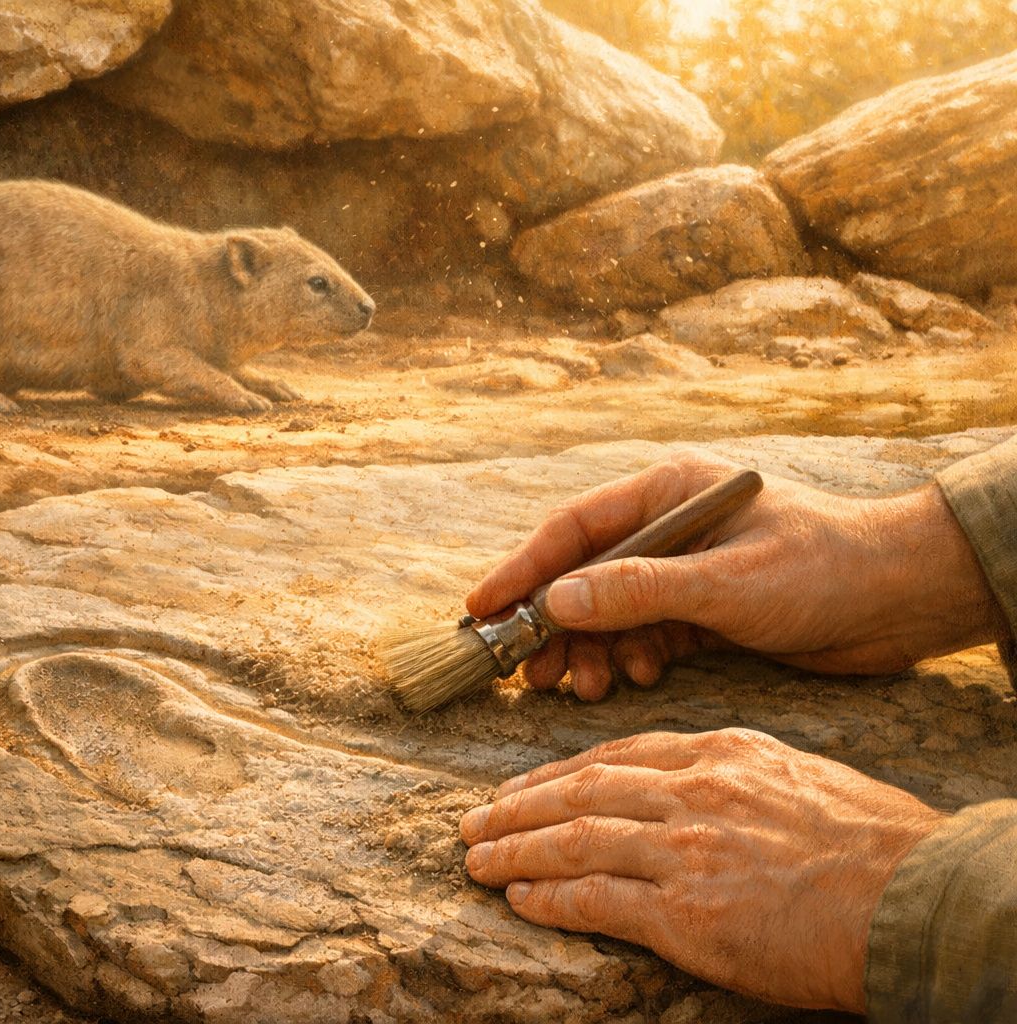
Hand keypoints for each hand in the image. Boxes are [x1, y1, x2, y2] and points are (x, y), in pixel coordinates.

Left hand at [459, 729, 945, 1011]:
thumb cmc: (876, 843)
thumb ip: (733, 778)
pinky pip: (594, 898)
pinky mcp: (685, 912)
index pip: (615, 755)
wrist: (915, 897)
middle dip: (517, 807)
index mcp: (718, 753)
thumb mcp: (798, 777)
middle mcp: (691, 792)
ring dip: (514, 850)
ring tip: (477, 859)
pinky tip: (520, 899)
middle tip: (474, 821)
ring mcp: (683, 850)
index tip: (522, 786)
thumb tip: (694, 790)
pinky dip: (549, 896)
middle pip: (579, 790)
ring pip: (572, 839)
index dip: (557, 772)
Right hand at [466, 450, 1006, 699]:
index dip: (520, 569)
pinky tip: (631, 681)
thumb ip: (637, 591)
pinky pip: (641, 636)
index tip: (479, 609)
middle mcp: (669, 527)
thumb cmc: (825, 569)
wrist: (904, 602)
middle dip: (551, 627)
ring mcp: (684, 570)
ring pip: (608, 613)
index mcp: (668, 492)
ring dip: (588, 652)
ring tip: (582, 689)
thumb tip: (554, 605)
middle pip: (581, 575)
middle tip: (527, 673)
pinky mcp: (703, 611)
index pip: (573, 529)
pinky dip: (627, 660)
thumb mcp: (725, 582)